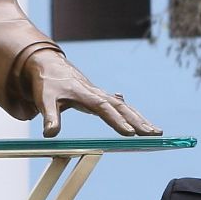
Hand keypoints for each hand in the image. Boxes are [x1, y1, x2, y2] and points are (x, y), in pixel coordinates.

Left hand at [23, 49, 159, 137]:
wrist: (48, 64)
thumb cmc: (47, 83)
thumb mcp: (44, 99)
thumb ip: (49, 117)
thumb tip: (50, 135)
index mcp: (84, 94)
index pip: (104, 108)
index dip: (117, 120)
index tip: (130, 133)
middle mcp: (96, 93)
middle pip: (121, 107)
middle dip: (138, 121)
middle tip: (154, 134)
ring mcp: (99, 94)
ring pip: (124, 106)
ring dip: (139, 118)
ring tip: (156, 132)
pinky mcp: (99, 97)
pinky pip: (118, 106)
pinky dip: (130, 114)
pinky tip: (137, 120)